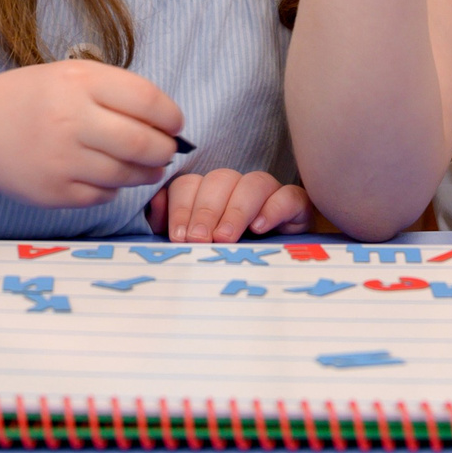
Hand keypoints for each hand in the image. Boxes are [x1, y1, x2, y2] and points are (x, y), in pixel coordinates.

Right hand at [0, 60, 180, 208]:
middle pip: (142, 143)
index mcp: (79, 82)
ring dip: (146, 172)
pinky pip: (104, 195)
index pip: (147, 100)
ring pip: (126, 174)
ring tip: (147, 166)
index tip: (175, 124)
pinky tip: (108, 175)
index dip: (171, 116)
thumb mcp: (72, 75)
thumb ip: (118, 92)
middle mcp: (70, 119)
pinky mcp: (54, 192)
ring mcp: (61, 159)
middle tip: (167, 149)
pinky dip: (114, 187)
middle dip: (164, 149)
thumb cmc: (34, 98)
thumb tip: (169, 123)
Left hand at [147, 170, 311, 241]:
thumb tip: (155, 208)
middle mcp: (238, 187)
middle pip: (220, 180)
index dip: (182, 207)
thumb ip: (172, 227)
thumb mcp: (198, 246)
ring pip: (253, 183)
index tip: (178, 236)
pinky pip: (288, 196)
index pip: (190, 183)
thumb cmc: (231, 257)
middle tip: (199, 239)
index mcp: (209, 194)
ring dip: (235, 210)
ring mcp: (270, 193)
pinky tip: (259, 228)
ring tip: (225, 238)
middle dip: (205, 210)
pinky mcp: (297, 205)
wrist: (277, 272)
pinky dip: (272, 209)